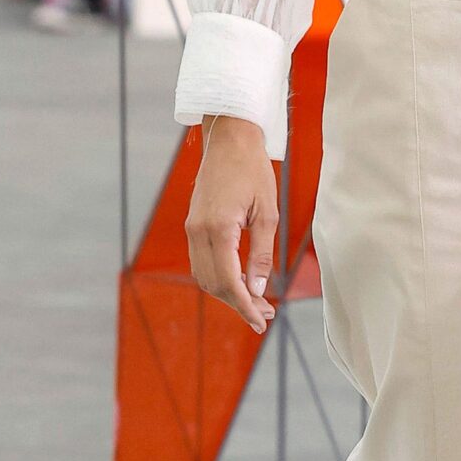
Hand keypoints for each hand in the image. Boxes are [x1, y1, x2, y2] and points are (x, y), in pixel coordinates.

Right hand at [186, 115, 277, 332]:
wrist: (229, 140)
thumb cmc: (253, 171)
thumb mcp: (268, 213)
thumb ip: (261, 254)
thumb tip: (259, 289)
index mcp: (218, 228)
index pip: (228, 281)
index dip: (244, 305)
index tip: (261, 321)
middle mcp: (198, 231)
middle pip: (213, 284)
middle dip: (238, 303)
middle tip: (265, 314)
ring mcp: (191, 229)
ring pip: (204, 276)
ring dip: (228, 293)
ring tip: (257, 301)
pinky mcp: (192, 225)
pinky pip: (201, 262)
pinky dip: (219, 277)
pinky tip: (242, 281)